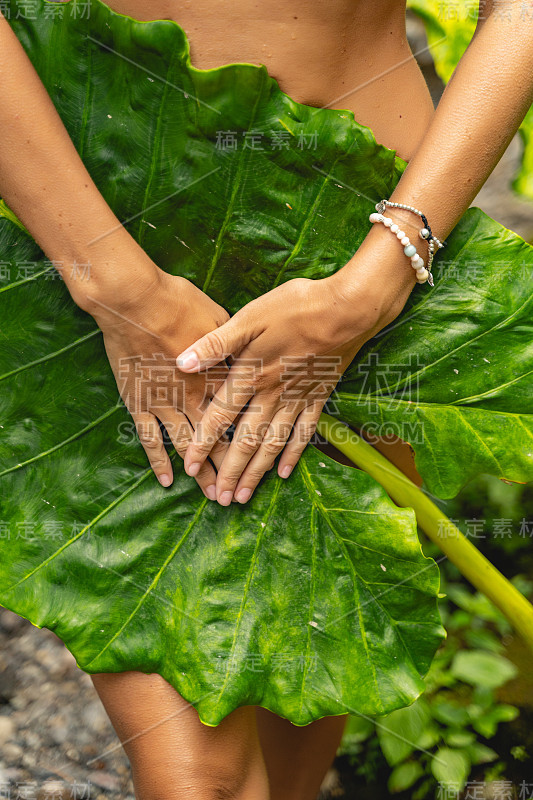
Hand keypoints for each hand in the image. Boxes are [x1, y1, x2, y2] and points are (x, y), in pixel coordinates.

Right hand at [86, 265, 230, 498]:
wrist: (135, 301)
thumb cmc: (179, 302)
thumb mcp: (219, 318)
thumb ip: (234, 345)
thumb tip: (250, 356)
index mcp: (217, 377)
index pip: (239, 418)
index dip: (251, 442)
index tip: (263, 463)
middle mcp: (194, 397)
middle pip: (217, 440)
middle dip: (229, 469)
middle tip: (238, 494)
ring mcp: (165, 402)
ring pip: (187, 446)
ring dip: (200, 473)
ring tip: (212, 496)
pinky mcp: (139, 402)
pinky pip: (150, 438)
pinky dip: (158, 460)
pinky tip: (168, 480)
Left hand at [175, 271, 400, 504]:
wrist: (348, 308)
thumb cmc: (296, 306)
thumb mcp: (251, 316)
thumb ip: (216, 343)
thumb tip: (181, 362)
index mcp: (251, 375)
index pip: (220, 416)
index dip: (203, 443)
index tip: (190, 467)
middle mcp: (273, 395)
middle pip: (246, 441)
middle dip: (230, 472)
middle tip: (219, 499)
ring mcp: (297, 399)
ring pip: (273, 444)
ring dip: (256, 472)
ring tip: (243, 497)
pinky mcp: (318, 397)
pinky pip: (304, 434)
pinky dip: (293, 455)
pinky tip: (283, 473)